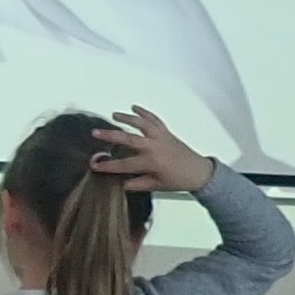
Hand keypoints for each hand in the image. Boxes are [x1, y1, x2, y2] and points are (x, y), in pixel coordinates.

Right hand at [90, 105, 215, 194]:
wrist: (199, 173)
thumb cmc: (180, 180)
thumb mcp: (156, 186)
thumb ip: (137, 184)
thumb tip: (122, 183)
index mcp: (151, 162)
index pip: (124, 164)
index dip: (108, 166)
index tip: (95, 165)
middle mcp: (155, 147)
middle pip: (128, 139)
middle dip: (110, 136)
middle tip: (96, 133)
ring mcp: (161, 138)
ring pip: (142, 124)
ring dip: (127, 118)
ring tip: (114, 115)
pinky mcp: (166, 133)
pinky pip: (154, 120)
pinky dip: (145, 113)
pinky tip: (135, 108)